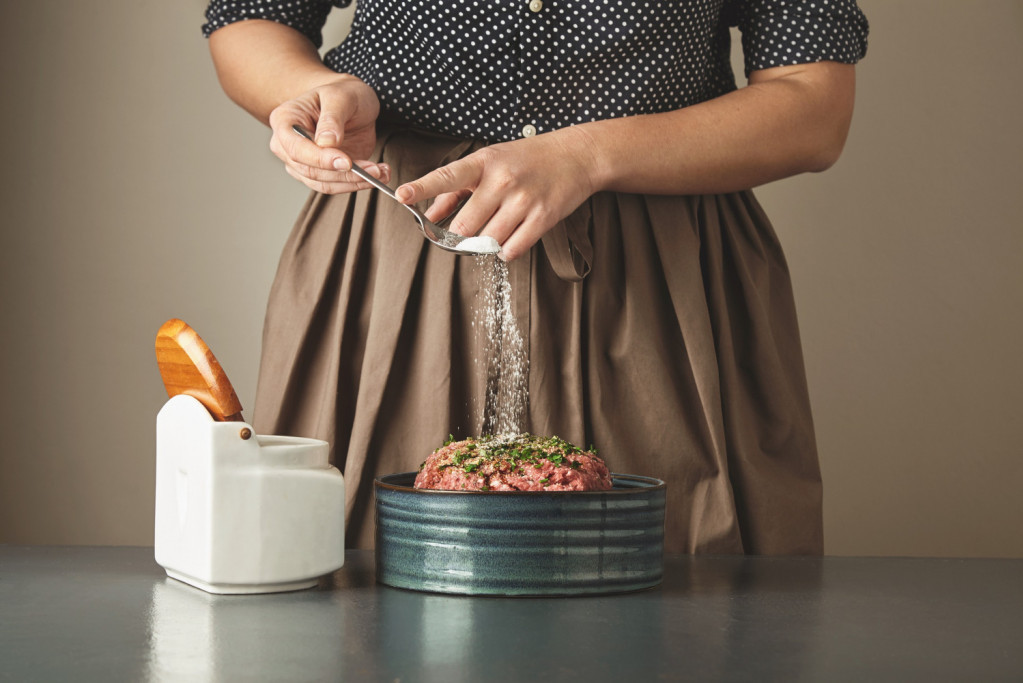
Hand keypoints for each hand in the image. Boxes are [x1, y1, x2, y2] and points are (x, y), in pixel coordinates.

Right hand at [267, 76, 389, 192]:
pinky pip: (337, 185)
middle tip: (373, 169)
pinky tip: (378, 176)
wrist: (354, 103)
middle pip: (310, 170)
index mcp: (285, 120)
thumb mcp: (340, 97)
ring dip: (354, 182)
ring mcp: (304, 162)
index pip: (296, 148)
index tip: (346, 161)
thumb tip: (326, 143)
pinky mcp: (322, 173)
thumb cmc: (343, 94)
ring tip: (380, 172)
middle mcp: (288, 145)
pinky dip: (359, 184)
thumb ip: (332, 118)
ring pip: (324, 184)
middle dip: (344, 174)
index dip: (320, 158)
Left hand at [395, 126, 599, 260]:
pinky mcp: (542, 218)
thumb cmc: (528, 158)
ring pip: (488, 241)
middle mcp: (502, 180)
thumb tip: (429, 215)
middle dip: (463, 234)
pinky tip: (511, 236)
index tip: (402, 195)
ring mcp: (523, 200)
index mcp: (484, 162)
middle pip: (465, 225)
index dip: (422, 187)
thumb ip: (456, 190)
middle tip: (472, 228)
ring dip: (487, 243)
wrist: (576, 155)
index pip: (446, 176)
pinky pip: (511, 250)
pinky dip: (505, 251)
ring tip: (498, 226)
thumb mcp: (490, 162)